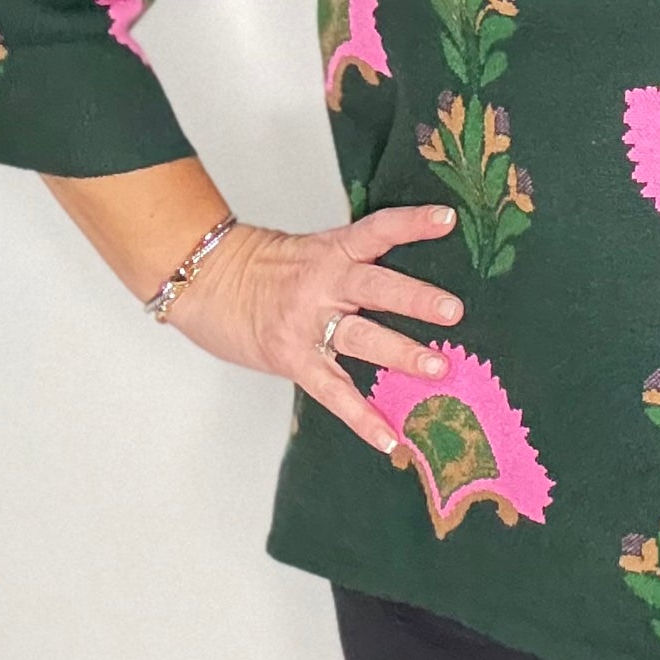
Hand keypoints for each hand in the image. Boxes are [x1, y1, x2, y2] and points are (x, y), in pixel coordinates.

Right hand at [164, 202, 464, 454]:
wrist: (205, 281)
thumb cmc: (265, 267)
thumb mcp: (313, 250)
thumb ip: (355, 262)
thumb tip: (411, 282)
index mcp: (332, 251)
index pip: (377, 230)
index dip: (412, 223)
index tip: (447, 220)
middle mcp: (323, 283)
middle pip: (375, 287)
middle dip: (416, 300)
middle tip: (454, 311)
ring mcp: (307, 323)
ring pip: (361, 337)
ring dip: (402, 354)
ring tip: (438, 369)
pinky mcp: (292, 359)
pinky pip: (333, 392)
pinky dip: (363, 418)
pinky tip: (391, 439)